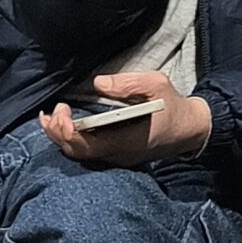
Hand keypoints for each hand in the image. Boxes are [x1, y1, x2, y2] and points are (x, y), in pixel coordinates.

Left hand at [40, 71, 212, 167]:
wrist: (190, 130)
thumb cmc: (173, 106)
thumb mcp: (158, 85)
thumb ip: (129, 83)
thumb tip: (99, 84)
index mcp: (128, 139)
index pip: (87, 144)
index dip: (66, 131)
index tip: (62, 109)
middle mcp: (119, 155)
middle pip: (77, 152)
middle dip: (57, 133)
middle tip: (51, 112)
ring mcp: (118, 159)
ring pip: (80, 155)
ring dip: (61, 138)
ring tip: (51, 118)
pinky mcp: (117, 157)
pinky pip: (88, 153)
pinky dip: (72, 140)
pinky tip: (67, 126)